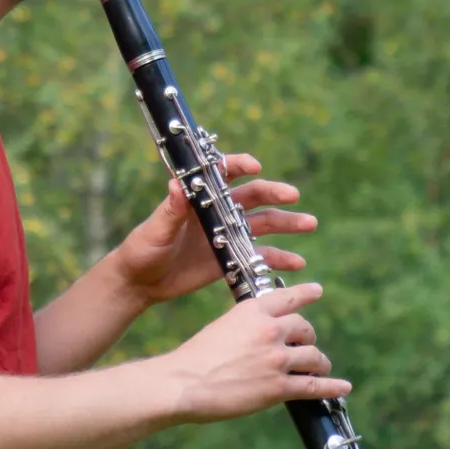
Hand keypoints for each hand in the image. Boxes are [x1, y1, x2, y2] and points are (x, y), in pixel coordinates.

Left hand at [112, 153, 315, 307]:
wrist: (140, 282)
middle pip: (251, 197)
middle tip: (293, 195)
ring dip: (287, 222)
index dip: (238, 165)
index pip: (221, 174)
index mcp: (198, 199)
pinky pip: (260, 256)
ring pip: (263, 223)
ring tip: (310, 223)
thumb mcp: (154, 230)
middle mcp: (216, 212)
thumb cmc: (142, 250)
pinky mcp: (230, 259)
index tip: (255, 167)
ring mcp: (226, 235)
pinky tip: (298, 261)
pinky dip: (280, 258)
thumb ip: (170, 211)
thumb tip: (176, 184)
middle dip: (274, 193)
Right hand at [160, 282, 351, 422]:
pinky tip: (343, 386)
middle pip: (304, 328)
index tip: (317, 290)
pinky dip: (332, 387)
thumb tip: (265, 333)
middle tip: (306, 344)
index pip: (288, 297)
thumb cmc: (196, 357)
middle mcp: (269, 330)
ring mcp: (276, 359)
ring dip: (319, 362)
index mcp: (253, 310)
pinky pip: (314, 386)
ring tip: (320, 366)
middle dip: (308, 336)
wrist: (183, 384)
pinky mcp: (278, 388)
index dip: (306, 293)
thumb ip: (247, 325)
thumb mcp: (223, 325)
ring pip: (313, 356)